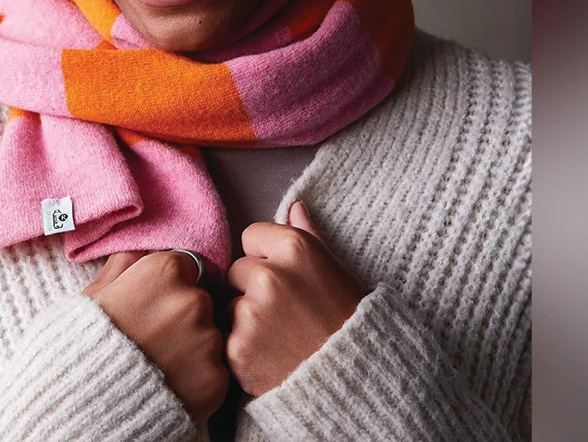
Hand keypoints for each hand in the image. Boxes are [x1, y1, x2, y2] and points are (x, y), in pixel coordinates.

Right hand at [83, 251, 228, 422]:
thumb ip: (123, 265)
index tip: (150, 306)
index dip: (165, 288)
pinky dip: (197, 379)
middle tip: (152, 340)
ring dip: (191, 348)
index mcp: (163, 272)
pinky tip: (168, 386)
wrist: (80, 405)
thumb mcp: (93, 295)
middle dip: (181, 317)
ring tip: (157, 366)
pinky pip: (213, 371)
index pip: (183, 267)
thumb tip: (140, 250)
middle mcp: (192, 300)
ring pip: (208, 337)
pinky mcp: (216, 378)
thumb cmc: (81, 346)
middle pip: (198, 301)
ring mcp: (206, 341)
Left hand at [226, 201, 369, 396]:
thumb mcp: (339, 271)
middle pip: (237, 270)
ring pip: (230, 305)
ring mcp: (250, 314)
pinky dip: (243, 349)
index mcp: (295, 249)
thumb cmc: (353, 323)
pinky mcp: (237, 350)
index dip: (265, 256)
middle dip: (252, 287)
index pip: (250, 236)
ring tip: (281, 337)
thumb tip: (294, 206)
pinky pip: (227, 338)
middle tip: (284, 311)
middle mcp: (268, 276)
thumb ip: (310, 237)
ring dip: (246, 319)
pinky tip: (271, 356)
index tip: (285, 277)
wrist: (360, 382)